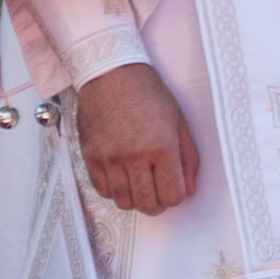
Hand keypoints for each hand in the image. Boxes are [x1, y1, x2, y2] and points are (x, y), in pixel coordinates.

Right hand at [78, 62, 198, 215]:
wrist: (111, 74)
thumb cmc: (147, 93)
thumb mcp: (179, 122)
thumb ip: (188, 159)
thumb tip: (188, 190)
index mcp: (161, 148)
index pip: (172, 196)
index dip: (175, 196)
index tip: (173, 188)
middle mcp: (134, 157)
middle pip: (148, 205)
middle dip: (157, 204)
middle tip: (157, 192)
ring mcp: (110, 159)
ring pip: (124, 202)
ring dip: (135, 198)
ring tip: (139, 183)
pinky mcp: (91, 157)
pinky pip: (103, 190)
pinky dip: (114, 190)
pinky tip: (122, 176)